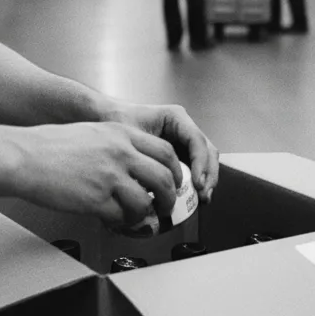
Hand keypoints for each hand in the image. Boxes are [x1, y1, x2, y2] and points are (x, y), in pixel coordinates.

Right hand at [11, 121, 183, 226]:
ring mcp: (110, 176)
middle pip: (165, 177)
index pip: (165, 151)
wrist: (25, 156)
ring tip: (139, 219)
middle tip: (165, 206)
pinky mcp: (96, 199)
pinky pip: (122, 217)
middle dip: (169, 197)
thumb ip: (118, 146)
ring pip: (147, 201)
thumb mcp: (94, 133)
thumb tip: (137, 167)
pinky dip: (123, 223)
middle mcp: (120, 152)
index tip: (173, 182)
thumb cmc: (51, 146)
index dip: (175, 171)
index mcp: (121, 133)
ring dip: (146, 215)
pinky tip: (114, 220)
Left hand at [104, 101, 219, 205]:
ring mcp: (183, 142)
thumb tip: (158, 185)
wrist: (106, 116)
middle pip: (207, 151)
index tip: (197, 183)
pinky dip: (198, 182)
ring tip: (202, 199)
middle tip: (203, 195)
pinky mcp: (180, 154)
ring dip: (206, 180)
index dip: (201, 162)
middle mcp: (183, 128)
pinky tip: (194, 197)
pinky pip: (195, 167)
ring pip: (206, 160)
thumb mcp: (130, 135)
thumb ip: (144, 156)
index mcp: (175, 118)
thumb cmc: (117, 120)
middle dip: (208, 174)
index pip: (196, 140)